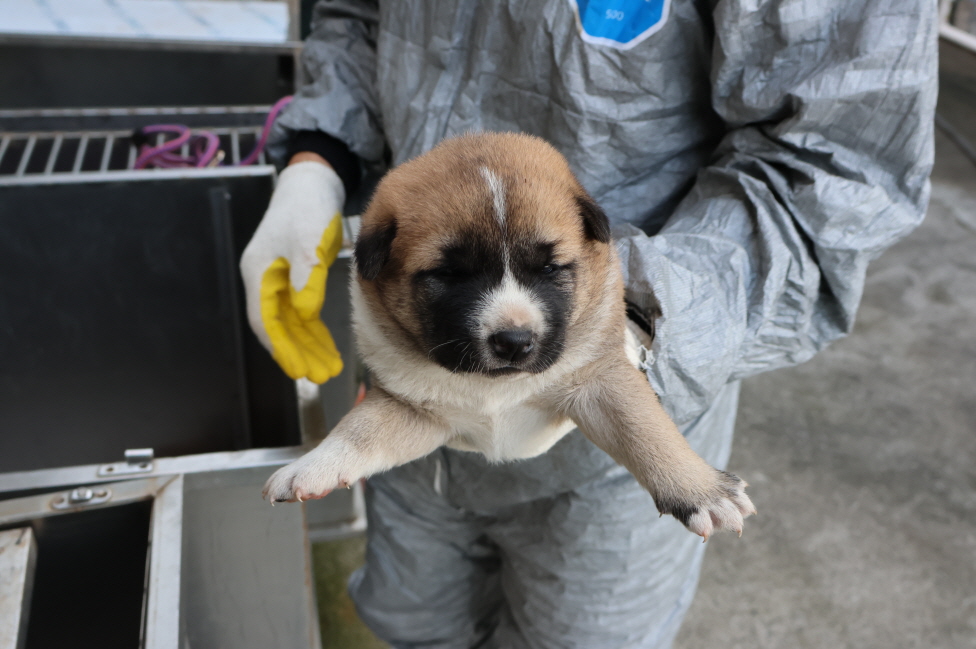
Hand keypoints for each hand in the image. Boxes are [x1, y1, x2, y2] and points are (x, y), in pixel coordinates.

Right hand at [240, 158, 345, 382]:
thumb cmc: (307, 207)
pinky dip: (313, 330)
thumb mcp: (307, 241)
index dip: (282, 348)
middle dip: (298, 354)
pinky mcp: (295, 278)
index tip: (299, 370)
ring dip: (308, 346)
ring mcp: (279, 280)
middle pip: (279, 327)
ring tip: (328, 369)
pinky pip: (302, 312)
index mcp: (260, 273)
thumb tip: (305, 314)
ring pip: (292, 323)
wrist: (313, 182)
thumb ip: (306, 278)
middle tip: (320, 377)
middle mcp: (265, 280)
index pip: (266, 320)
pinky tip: (325, 346)